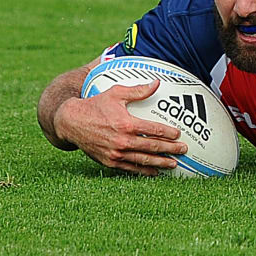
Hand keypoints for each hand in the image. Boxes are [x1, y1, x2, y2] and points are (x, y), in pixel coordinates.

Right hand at [53, 79, 187, 176]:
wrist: (71, 122)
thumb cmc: (95, 105)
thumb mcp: (116, 93)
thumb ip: (138, 90)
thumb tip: (157, 83)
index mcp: (126, 124)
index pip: (153, 130)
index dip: (168, 133)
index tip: (178, 134)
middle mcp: (122, 141)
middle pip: (152, 146)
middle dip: (170, 149)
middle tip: (184, 150)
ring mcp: (115, 153)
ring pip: (143, 160)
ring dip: (160, 163)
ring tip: (174, 164)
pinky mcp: (109, 162)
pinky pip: (130, 168)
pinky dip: (144, 171)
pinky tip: (154, 172)